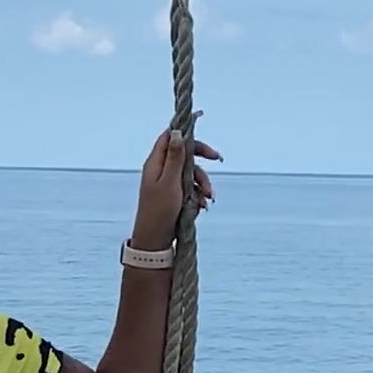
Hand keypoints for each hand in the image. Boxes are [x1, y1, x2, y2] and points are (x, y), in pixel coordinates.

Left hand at [131, 127, 220, 249]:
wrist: (155, 240)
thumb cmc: (159, 211)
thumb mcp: (169, 181)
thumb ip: (175, 157)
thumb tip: (177, 132)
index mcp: (155, 163)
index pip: (169, 137)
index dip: (186, 134)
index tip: (200, 135)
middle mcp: (160, 170)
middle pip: (183, 155)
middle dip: (201, 159)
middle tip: (217, 159)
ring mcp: (167, 183)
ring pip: (189, 173)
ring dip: (202, 182)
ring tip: (208, 197)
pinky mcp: (173, 196)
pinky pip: (189, 188)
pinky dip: (198, 194)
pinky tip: (202, 205)